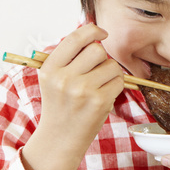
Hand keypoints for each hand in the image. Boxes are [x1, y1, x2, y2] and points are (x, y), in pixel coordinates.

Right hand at [23, 24, 124, 169]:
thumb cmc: (60, 105)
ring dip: (111, 73)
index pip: (75, 38)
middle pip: (98, 50)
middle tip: (96, 70)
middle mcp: (64, 78)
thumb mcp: (53, 78)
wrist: (59, 139)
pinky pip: (119, 81)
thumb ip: (69, 56)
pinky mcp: (99, 101)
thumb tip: (94, 31)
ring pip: (112, 65)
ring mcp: (82, 90)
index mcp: (50, 68)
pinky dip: (116, 86)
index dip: (92, 30)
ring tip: (98, 85)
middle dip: (102, 57)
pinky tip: (103, 95)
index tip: (101, 33)